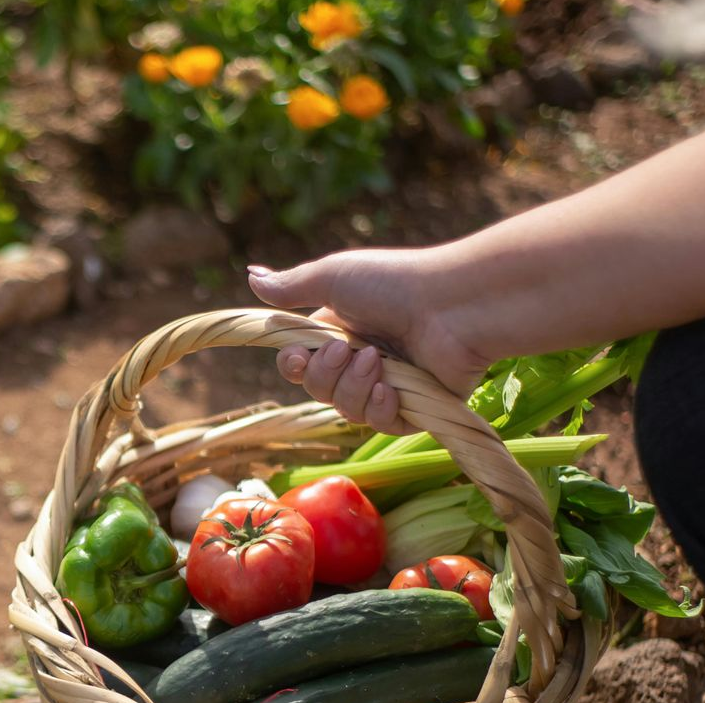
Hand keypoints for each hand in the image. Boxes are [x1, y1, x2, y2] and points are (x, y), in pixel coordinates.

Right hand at [247, 248, 494, 433]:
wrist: (453, 305)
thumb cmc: (395, 283)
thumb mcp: (334, 277)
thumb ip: (291, 286)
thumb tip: (250, 275)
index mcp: (340, 331)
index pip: (300, 363)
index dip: (293, 366)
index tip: (297, 357)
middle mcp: (362, 359)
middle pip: (318, 390)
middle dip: (325, 375)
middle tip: (347, 351)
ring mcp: (389, 385)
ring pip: (346, 410)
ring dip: (354, 388)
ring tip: (378, 362)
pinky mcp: (416, 408)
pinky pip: (380, 424)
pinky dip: (380, 409)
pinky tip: (391, 391)